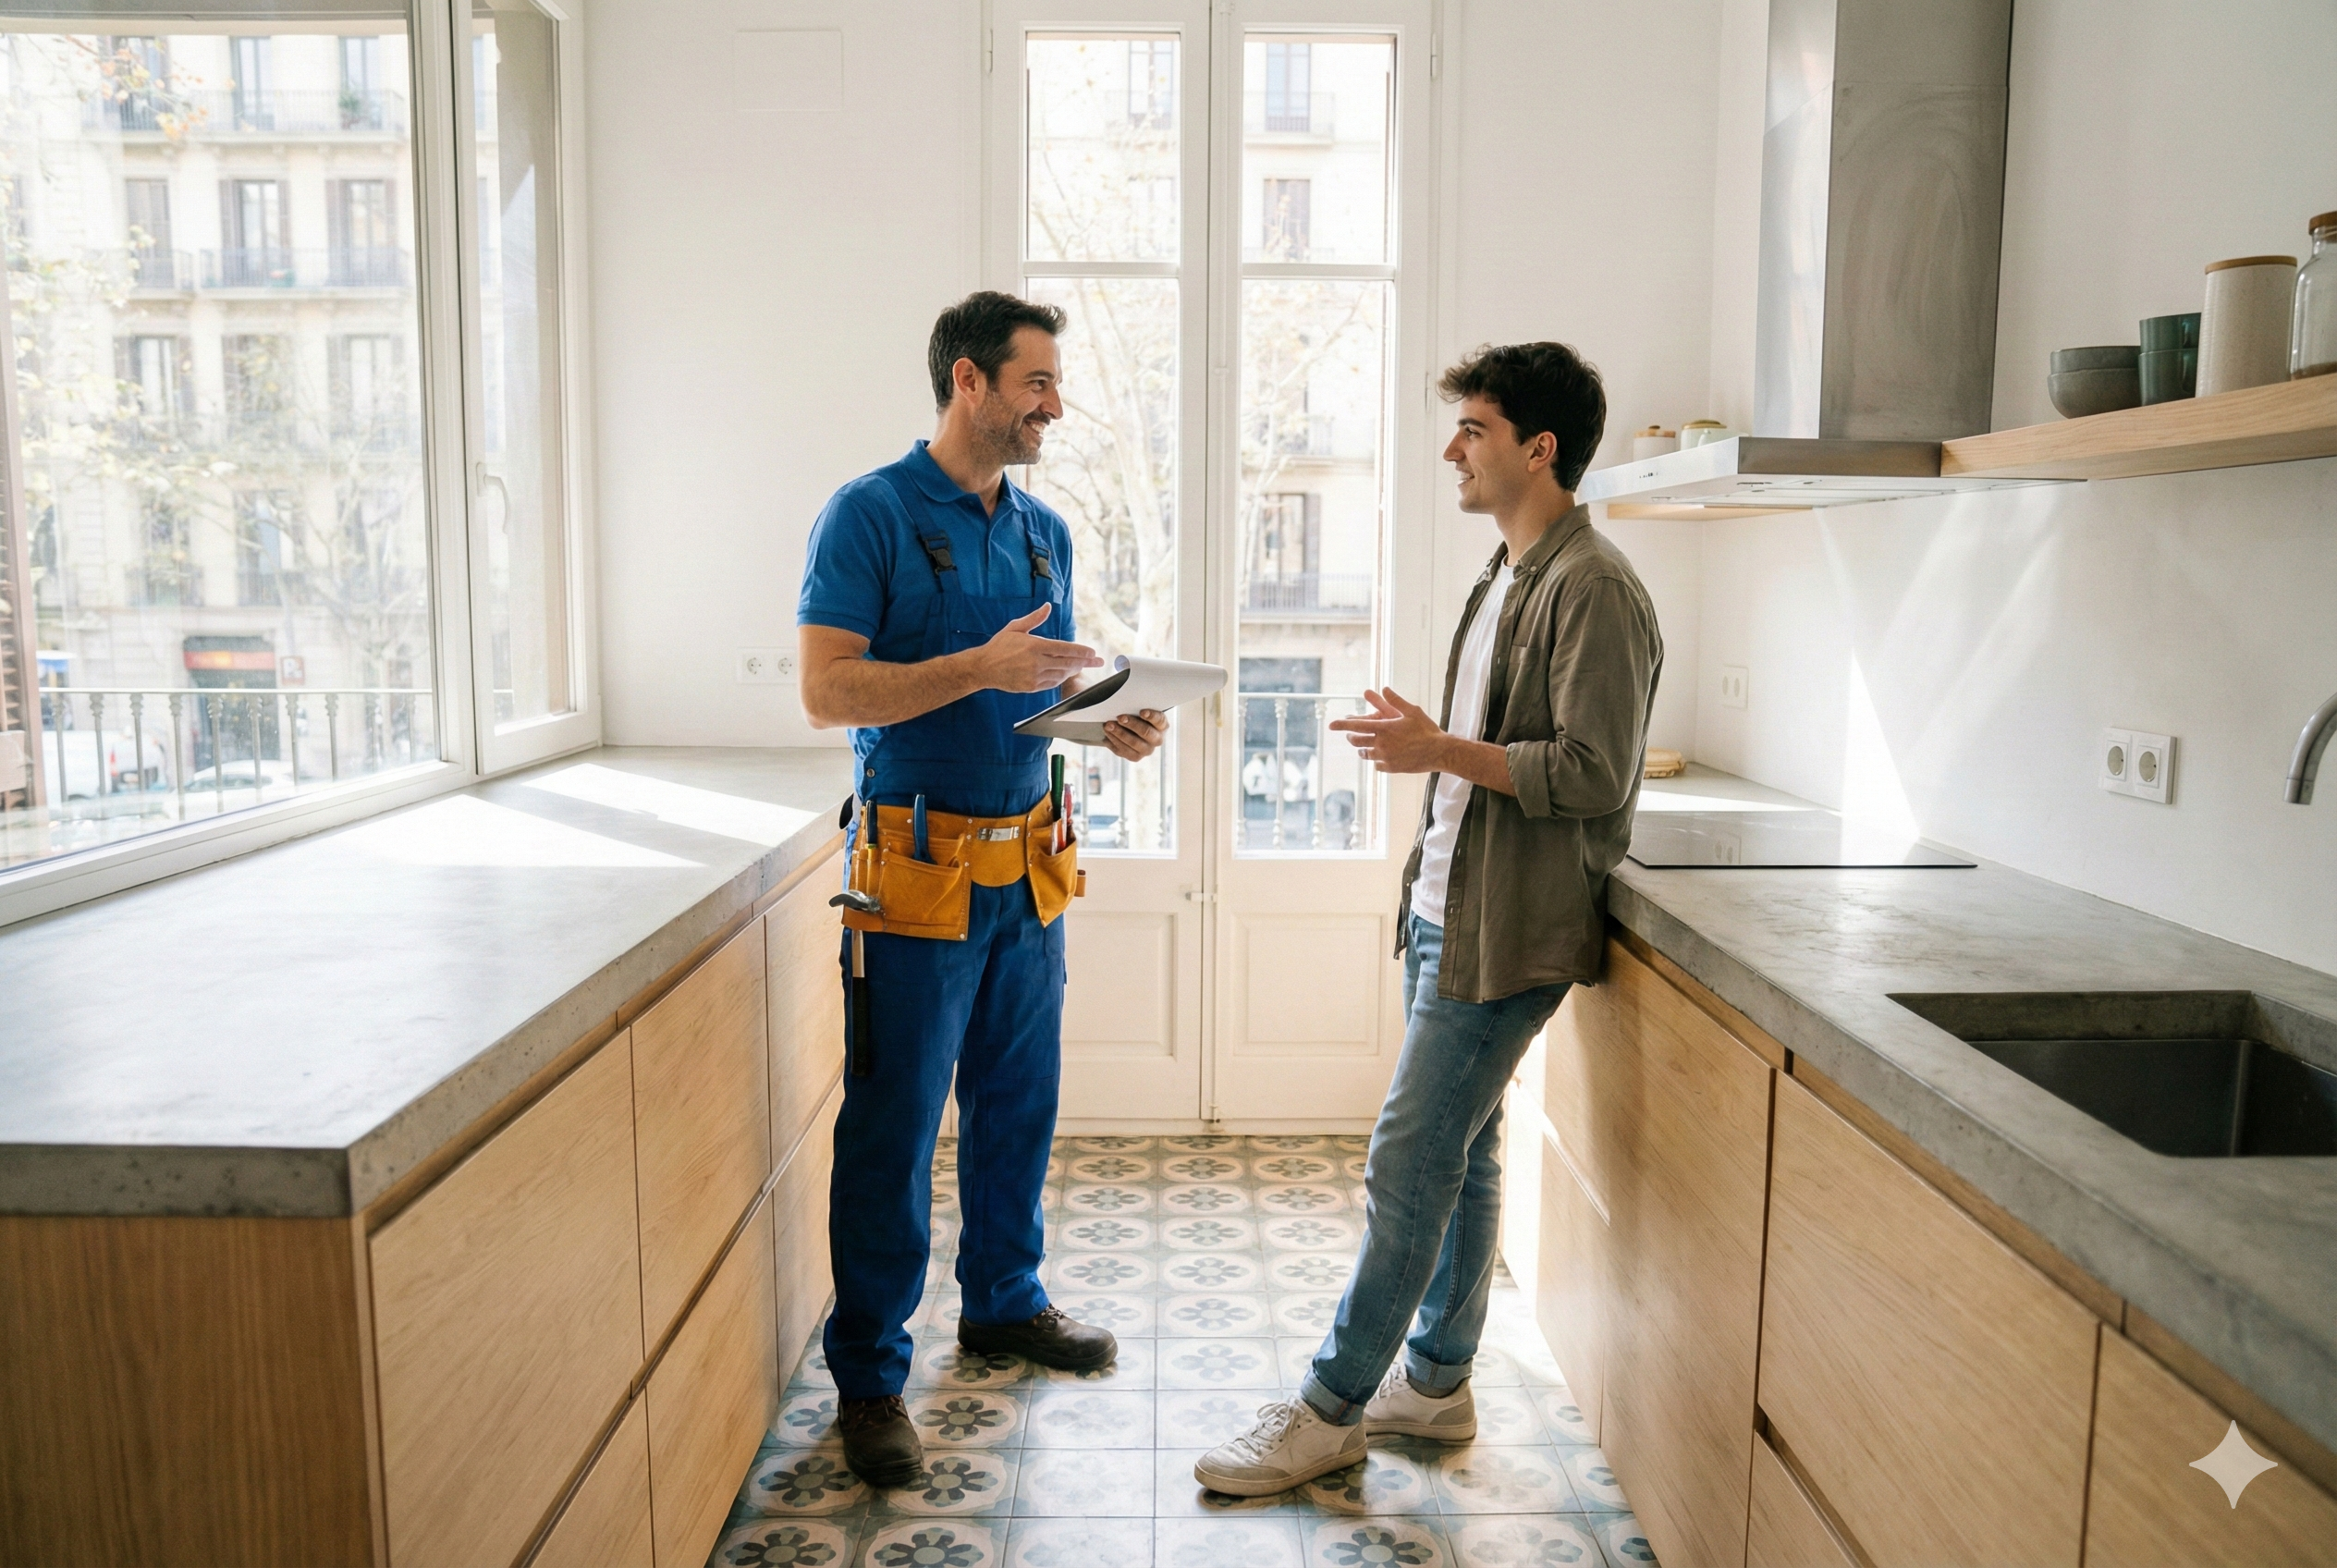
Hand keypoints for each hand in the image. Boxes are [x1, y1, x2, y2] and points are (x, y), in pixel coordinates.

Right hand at [978, 606, 1102, 693]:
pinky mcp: (1031, 687)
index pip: (1065, 648)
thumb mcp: (1015, 627)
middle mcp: (1037, 662)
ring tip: (1081, 666)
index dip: (1081, 651)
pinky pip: (1052, 683)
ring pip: (1061, 674)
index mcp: (1035, 645)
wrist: (984, 667)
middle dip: (1085, 662)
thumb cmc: (999, 646)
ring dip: (1073, 670)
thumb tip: (1048, 607)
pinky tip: (1065, 674)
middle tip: (1097, 661)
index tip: (1093, 652)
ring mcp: (1034, 676)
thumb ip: (1034, 618)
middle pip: (1067, 662)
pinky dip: (1061, 678)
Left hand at [1100, 708, 1166, 760]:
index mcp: (1162, 725)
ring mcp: (1147, 750)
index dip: (1151, 716)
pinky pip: (1124, 751)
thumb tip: (1124, 704)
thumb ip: (1136, 707)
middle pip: (1146, 732)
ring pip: (1133, 743)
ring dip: (1119, 734)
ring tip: (1108, 725)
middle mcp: (1157, 739)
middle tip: (1119, 717)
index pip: (1159, 720)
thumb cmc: (1136, 715)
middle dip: (1132, 724)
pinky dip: (1113, 742)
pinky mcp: (1135, 757)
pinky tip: (1106, 735)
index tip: (1141, 712)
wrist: (1130, 729)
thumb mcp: (1139, 709)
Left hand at [1328, 688, 1450, 773]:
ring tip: (1365, 745)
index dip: (1341, 725)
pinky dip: (1376, 759)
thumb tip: (1383, 688)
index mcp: (1384, 728)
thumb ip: (1395, 700)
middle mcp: (1381, 744)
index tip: (1330, 725)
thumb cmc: (1426, 729)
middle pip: (1356, 741)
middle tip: (1351, 734)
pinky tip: (1381, 756)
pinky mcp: (1391, 768)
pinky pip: (1376, 765)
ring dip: (1362, 748)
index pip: (1356, 725)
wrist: (1439, 752)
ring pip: (1365, 754)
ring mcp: (1385, 757)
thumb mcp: (1412, 711)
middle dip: (1351, 736)